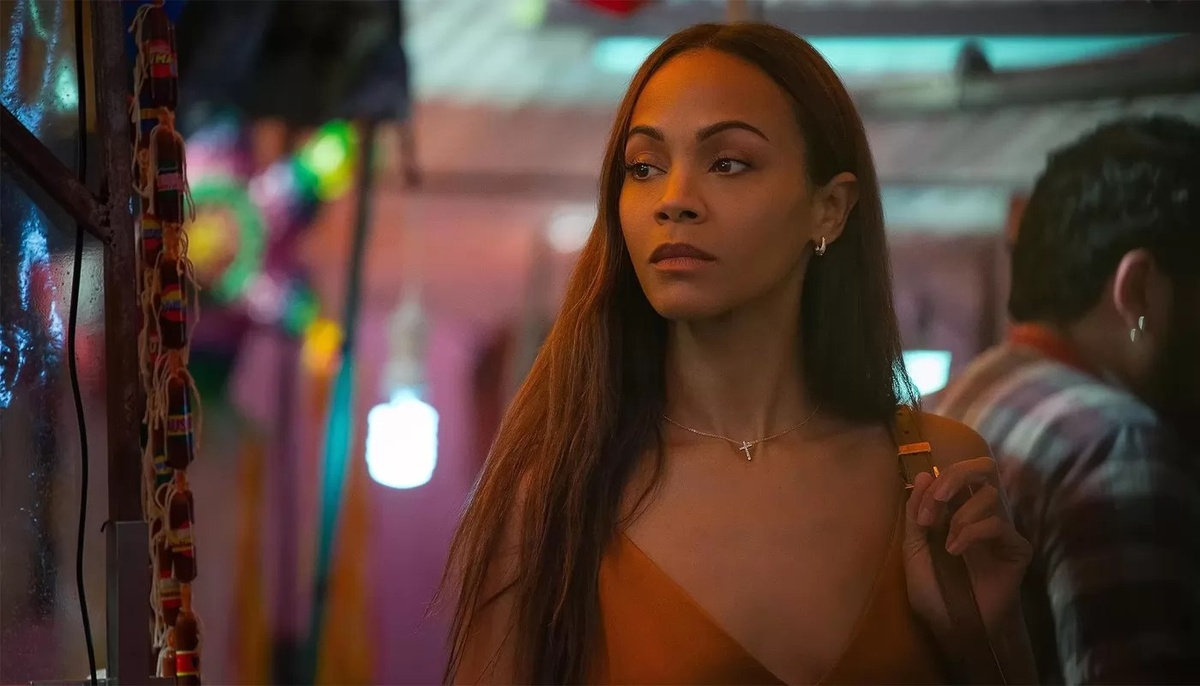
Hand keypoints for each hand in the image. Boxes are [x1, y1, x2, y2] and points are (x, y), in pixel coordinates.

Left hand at [903, 457, 1031, 637]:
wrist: (953, 626)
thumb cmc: (933, 590)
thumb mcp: (914, 548)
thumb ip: (915, 513)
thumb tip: (924, 474)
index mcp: (957, 509)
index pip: (957, 474)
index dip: (937, 482)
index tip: (921, 514)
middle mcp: (982, 514)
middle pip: (984, 469)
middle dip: (957, 476)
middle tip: (938, 498)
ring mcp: (1001, 530)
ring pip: (990, 495)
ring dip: (960, 515)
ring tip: (946, 543)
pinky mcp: (1016, 548)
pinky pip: (998, 524)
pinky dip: (972, 532)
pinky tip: (956, 552)